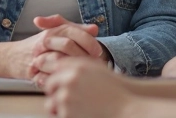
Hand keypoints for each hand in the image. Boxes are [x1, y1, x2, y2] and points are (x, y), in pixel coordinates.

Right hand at [0, 15, 102, 78]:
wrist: (13, 58)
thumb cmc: (40, 45)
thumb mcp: (57, 33)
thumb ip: (76, 29)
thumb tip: (94, 29)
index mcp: (52, 31)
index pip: (73, 32)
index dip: (88, 41)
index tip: (98, 50)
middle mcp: (44, 42)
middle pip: (68, 44)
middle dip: (84, 54)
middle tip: (94, 61)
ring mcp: (38, 57)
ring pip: (60, 61)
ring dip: (75, 67)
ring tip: (85, 71)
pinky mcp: (34, 73)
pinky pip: (51, 76)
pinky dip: (62, 78)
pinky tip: (70, 79)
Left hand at [45, 58, 175, 117]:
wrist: (125, 109)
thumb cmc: (114, 88)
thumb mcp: (97, 68)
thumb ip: (78, 64)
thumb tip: (59, 64)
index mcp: (76, 67)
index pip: (54, 67)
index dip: (55, 75)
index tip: (57, 82)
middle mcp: (69, 80)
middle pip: (50, 84)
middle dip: (54, 91)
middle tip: (63, 97)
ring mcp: (66, 97)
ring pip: (51, 102)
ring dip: (57, 106)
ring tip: (72, 109)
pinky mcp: (66, 113)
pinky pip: (57, 115)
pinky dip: (64, 116)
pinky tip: (77, 114)